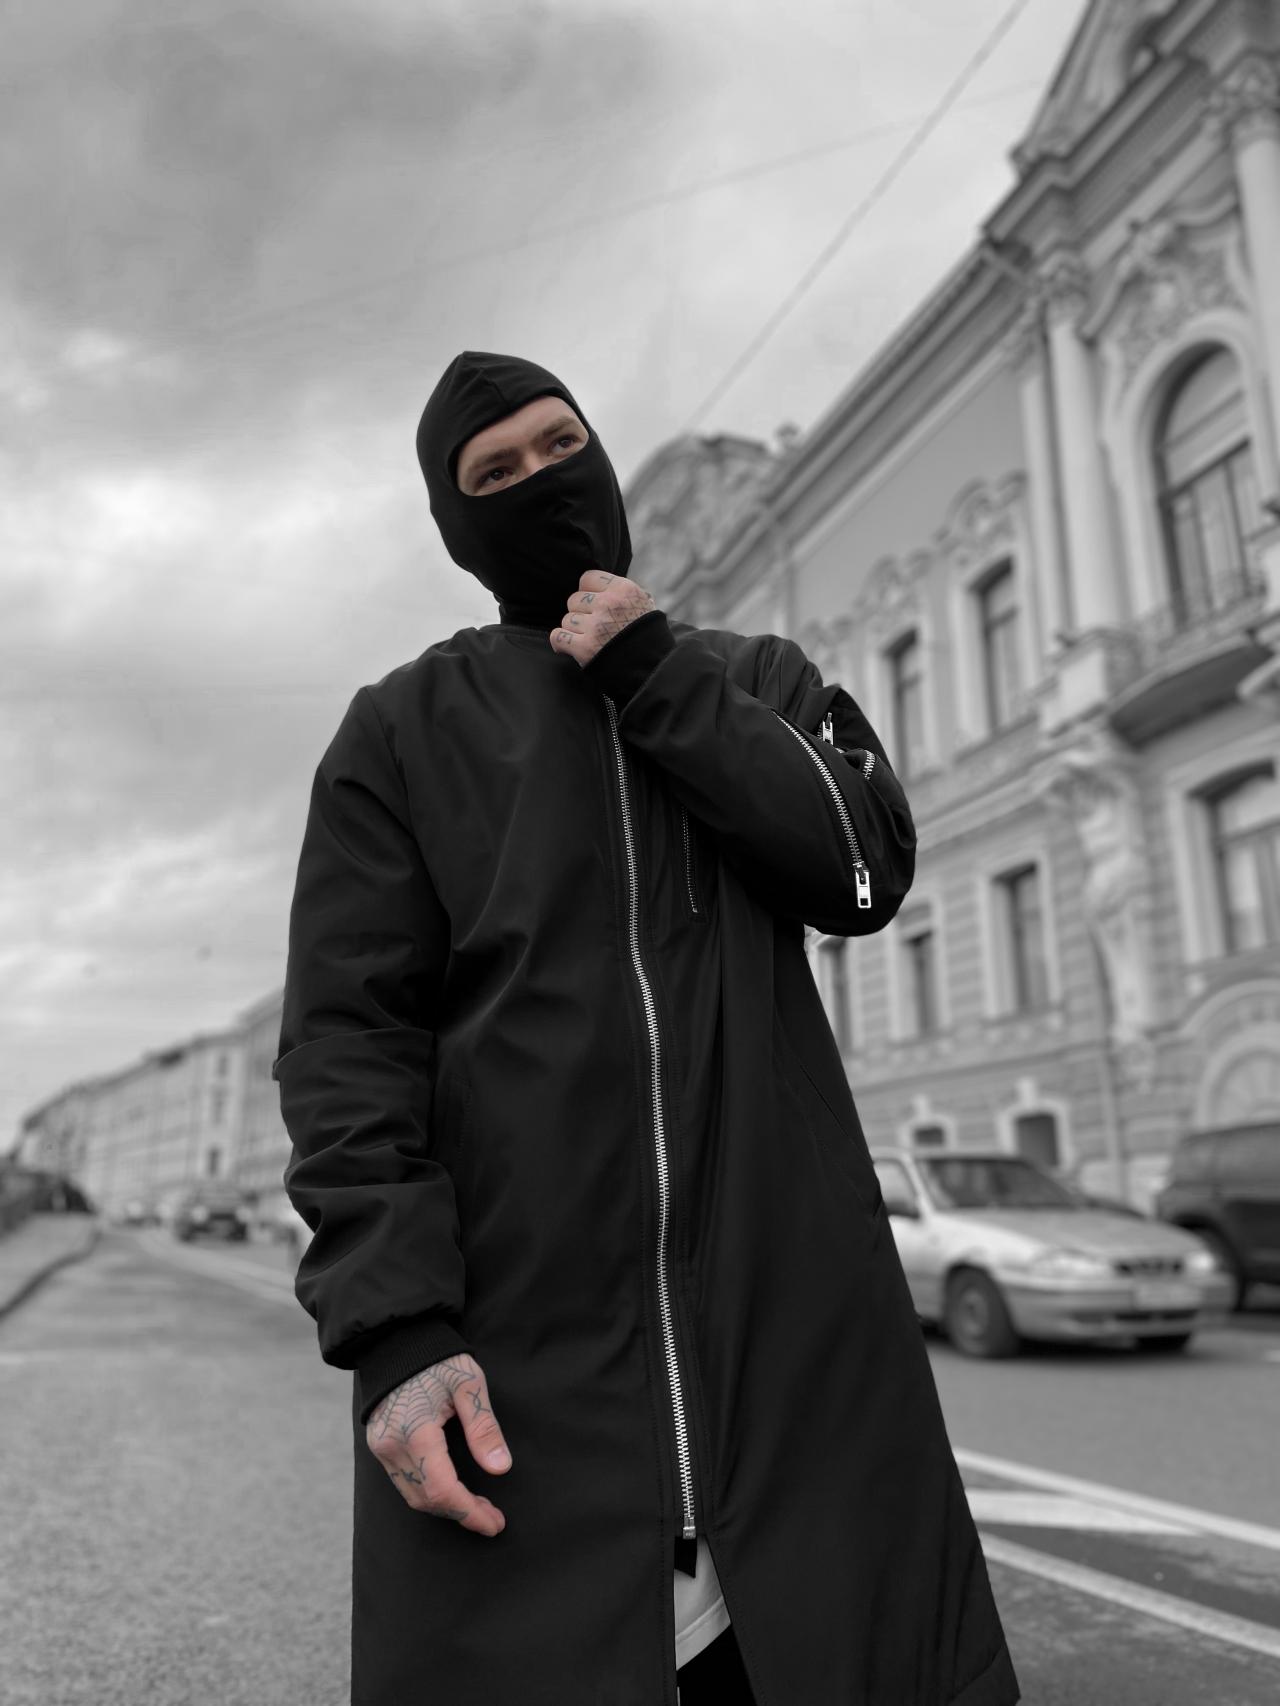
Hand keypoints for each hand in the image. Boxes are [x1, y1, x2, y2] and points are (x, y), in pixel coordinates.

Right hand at [366, 1352, 511, 1535]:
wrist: (398, 1340)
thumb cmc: (438, 1359)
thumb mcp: (469, 1384)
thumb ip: (483, 1427)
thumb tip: (500, 1468)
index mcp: (414, 1432)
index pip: (442, 1490)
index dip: (469, 1513)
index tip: (495, 1523)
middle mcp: (391, 1446)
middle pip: (426, 1500)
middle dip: (461, 1513)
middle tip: (493, 1517)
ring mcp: (380, 1448)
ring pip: (412, 1496)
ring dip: (445, 1507)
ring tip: (478, 1506)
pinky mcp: (378, 1446)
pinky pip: (403, 1482)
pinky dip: (428, 1493)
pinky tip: (451, 1489)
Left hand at [550, 569, 655, 666]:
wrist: (654, 668)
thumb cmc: (649, 637)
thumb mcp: (645, 605)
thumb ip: (624, 594)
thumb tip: (604, 588)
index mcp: (624, 590)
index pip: (588, 578)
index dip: (587, 592)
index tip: (591, 603)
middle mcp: (609, 604)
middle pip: (574, 600)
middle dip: (580, 613)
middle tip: (592, 626)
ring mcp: (596, 626)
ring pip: (567, 619)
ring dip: (574, 630)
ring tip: (588, 639)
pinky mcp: (585, 647)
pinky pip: (559, 637)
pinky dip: (561, 643)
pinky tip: (569, 646)